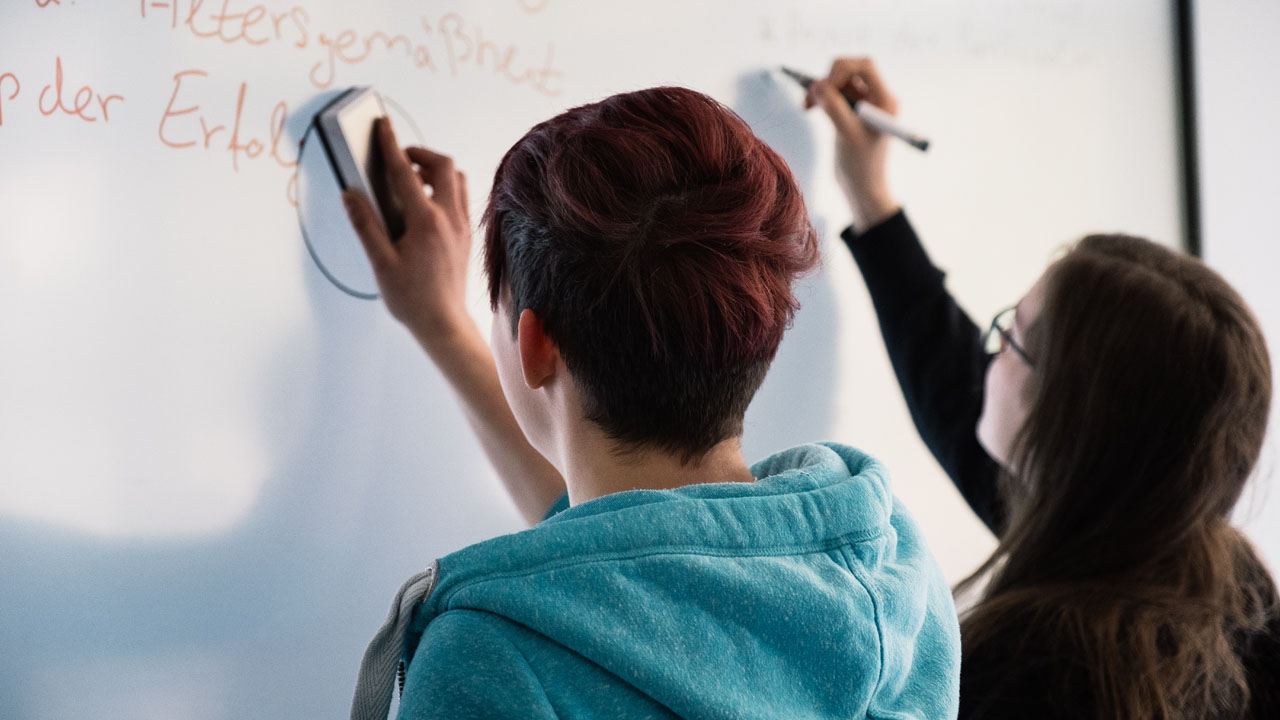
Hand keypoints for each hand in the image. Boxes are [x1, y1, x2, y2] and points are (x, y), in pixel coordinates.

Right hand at [343, 118, 474, 352]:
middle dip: (420, 153)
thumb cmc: (411, 299)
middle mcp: (450, 219)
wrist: (443, 324)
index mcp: (426, 222)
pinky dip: (444, 187)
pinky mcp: (466, 235)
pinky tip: (425, 203)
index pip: (406, 172)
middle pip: (443, 165)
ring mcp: (462, 226)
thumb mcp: (380, 263)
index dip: (391, 145)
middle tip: (398, 158)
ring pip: (457, 179)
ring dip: (435, 170)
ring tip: (411, 180)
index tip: (382, 125)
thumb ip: (365, 225)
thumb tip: (351, 194)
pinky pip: (460, 197)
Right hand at [804, 57, 900, 230]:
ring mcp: (864, 106)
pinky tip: (809, 108)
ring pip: (840, 83)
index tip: (825, 87)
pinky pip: (835, 95)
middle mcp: (877, 98)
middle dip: (828, 80)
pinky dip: (821, 98)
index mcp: (885, 100)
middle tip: (811, 97)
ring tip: (806, 106)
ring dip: (821, 90)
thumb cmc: (860, 165)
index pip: (865, 66)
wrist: (862, 188)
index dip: (842, 69)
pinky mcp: (852, 114)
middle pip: (851, 71)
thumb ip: (833, 106)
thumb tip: (816, 85)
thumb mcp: (846, 134)